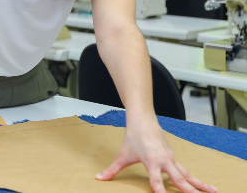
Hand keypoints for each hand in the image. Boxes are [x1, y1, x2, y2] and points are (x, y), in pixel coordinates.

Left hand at [96, 119, 215, 192]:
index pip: (156, 180)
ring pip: (188, 175)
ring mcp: (171, 160)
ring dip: (200, 185)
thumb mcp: (122, 155)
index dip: (160, 190)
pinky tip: (207, 188)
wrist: (143, 119)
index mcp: (151, 161)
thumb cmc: (133, 137)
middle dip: (188, 191)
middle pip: (178, 179)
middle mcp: (164, 161)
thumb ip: (112, 169)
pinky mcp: (174, 159)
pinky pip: (187, 172)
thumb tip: (99, 178)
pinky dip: (197, 180)